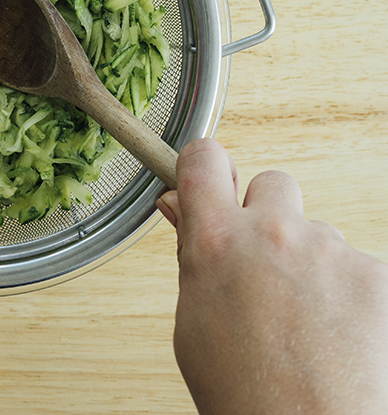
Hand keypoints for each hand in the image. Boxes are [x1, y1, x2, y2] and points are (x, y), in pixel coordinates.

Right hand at [158, 138, 387, 414]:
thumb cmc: (247, 395)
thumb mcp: (194, 321)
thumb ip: (193, 254)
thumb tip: (182, 208)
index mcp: (216, 240)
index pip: (203, 159)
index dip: (206, 165)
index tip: (211, 175)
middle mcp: (273, 232)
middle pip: (273, 184)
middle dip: (270, 215)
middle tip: (270, 265)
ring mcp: (330, 250)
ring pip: (320, 234)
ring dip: (315, 264)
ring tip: (310, 325)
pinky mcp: (379, 274)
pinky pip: (361, 267)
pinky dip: (354, 295)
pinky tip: (343, 337)